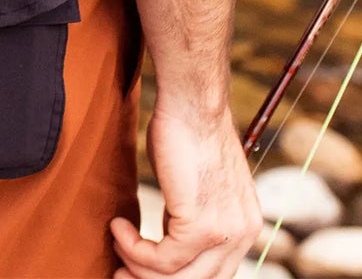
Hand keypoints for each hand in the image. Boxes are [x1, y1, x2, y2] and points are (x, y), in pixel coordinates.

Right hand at [113, 104, 261, 278]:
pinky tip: (117, 226)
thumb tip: (166, 240)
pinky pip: (161, 258)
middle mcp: (243, 235)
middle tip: (120, 273)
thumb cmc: (186, 131)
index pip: (213, 274)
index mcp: (246, 226)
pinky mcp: (201, 224)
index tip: (142, 269)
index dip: (175, 277)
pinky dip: (133, 247)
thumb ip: (190, 216)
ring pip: (176, 277)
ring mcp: (225, 232)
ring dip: (137, 266)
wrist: (191, 101)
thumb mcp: (194, 185)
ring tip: (115, 247)